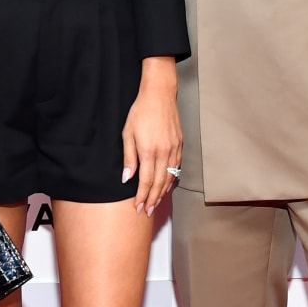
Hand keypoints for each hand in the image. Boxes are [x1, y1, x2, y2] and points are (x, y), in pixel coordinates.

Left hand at [122, 57, 181, 214]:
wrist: (159, 95)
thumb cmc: (140, 112)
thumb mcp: (128, 134)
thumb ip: (129, 158)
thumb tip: (127, 178)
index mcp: (149, 151)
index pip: (146, 181)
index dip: (143, 196)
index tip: (139, 207)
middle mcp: (164, 152)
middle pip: (159, 183)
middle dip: (153, 199)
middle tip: (148, 211)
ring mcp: (174, 149)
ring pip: (170, 177)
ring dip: (163, 192)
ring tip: (157, 203)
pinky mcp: (180, 144)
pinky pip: (176, 167)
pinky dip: (172, 179)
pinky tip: (167, 185)